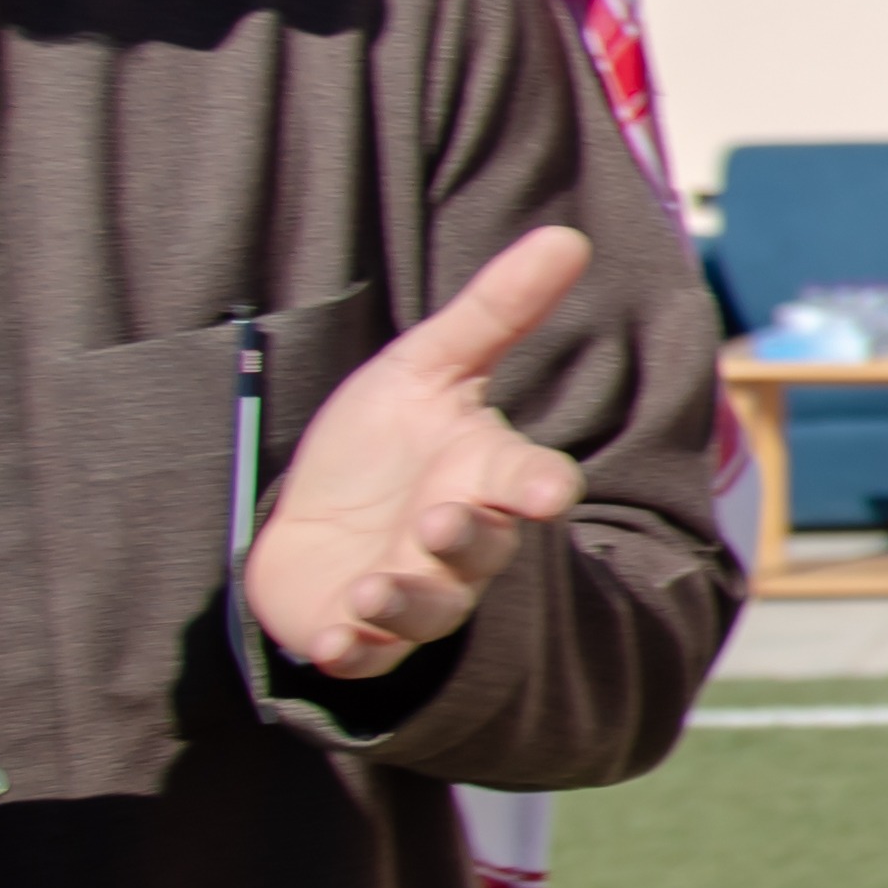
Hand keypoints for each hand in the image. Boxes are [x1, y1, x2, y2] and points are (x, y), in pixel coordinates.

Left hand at [242, 228, 592, 681]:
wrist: (318, 528)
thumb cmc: (383, 447)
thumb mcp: (428, 366)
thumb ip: (497, 311)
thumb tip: (568, 234)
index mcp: (484, 477)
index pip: (529, 481)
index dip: (539, 486)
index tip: (549, 491)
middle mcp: (460, 540)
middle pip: (482, 547)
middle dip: (465, 539)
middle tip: (440, 520)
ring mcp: (415, 591)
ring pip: (431, 607)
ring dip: (408, 599)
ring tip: (377, 584)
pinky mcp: (361, 633)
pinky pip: (370, 654)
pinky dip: (355, 650)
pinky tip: (336, 639)